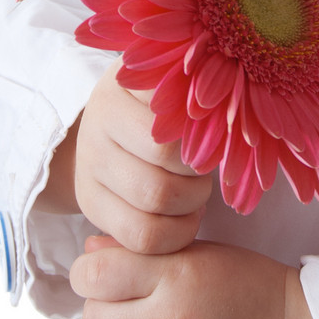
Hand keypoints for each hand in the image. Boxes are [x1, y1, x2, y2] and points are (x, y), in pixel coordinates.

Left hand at [70, 235, 318, 318]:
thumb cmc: (252, 290)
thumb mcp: (205, 255)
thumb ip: (147, 252)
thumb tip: (89, 253)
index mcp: (180, 273)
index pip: (96, 273)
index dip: (90, 272)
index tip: (103, 274)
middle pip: (94, 318)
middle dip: (103, 309)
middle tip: (126, 306)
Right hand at [73, 58, 212, 254]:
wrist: (108, 132)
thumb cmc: (159, 107)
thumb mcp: (174, 86)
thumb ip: (198, 90)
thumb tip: (229, 114)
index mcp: (124, 83)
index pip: (176, 109)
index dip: (205, 129)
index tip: (217, 137)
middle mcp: (99, 121)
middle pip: (166, 156)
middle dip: (201, 169)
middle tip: (208, 172)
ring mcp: (90, 163)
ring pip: (155, 199)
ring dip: (192, 204)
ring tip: (198, 195)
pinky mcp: (89, 202)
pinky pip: (140, 236)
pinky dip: (175, 235)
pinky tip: (185, 220)